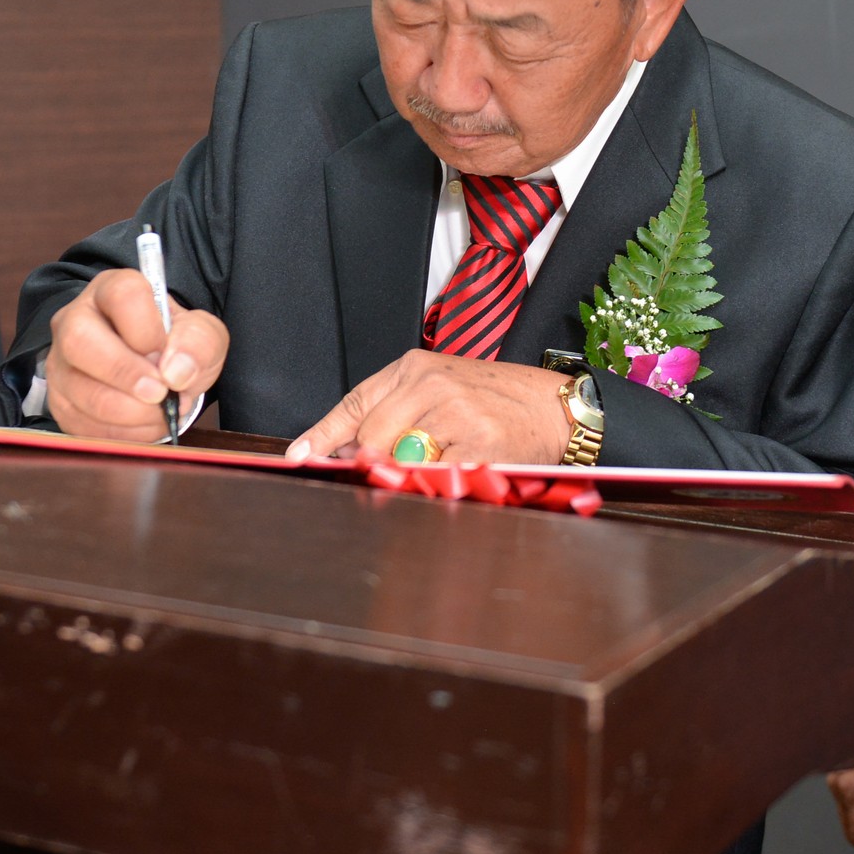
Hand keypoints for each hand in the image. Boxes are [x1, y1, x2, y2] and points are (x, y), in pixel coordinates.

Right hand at [41, 268, 227, 440]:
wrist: (158, 373)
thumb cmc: (174, 346)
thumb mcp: (201, 334)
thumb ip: (199, 342)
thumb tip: (176, 370)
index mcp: (113, 290)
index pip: (122, 295)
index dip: (147, 330)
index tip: (166, 356)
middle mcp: (76, 320)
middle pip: (79, 340)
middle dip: (124, 373)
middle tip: (159, 393)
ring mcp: (61, 363)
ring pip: (79, 389)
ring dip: (129, 411)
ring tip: (160, 412)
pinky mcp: (60, 402)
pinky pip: (81, 423)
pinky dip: (120, 433)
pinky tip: (143, 425)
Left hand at [287, 351, 569, 463]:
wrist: (554, 406)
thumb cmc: (496, 401)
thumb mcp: (441, 388)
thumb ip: (395, 411)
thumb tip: (347, 449)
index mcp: (416, 367)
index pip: (355, 402)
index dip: (322, 434)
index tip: (299, 456)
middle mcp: (431, 383)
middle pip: (370, 436)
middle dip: (368, 463)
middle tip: (380, 476)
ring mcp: (454, 412)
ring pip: (399, 459)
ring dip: (401, 476)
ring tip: (426, 473)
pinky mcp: (477, 442)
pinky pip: (432, 476)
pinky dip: (430, 486)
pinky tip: (446, 480)